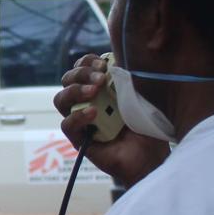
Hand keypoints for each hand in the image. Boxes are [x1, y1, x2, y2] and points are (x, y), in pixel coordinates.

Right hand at [53, 55, 170, 188]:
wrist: (152, 155)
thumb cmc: (148, 125)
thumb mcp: (140, 95)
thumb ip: (127, 77)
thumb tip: (116, 59)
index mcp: (99, 88)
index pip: (82, 67)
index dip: (88, 61)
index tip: (104, 63)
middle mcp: (87, 102)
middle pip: (67, 79)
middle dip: (81, 73)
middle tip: (101, 78)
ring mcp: (81, 121)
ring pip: (61, 99)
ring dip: (75, 90)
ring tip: (95, 91)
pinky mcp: (80, 140)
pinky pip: (67, 125)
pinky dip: (77, 116)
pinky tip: (94, 113)